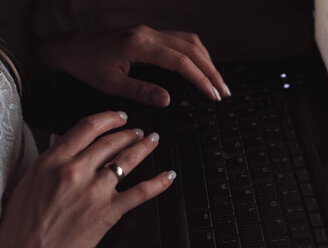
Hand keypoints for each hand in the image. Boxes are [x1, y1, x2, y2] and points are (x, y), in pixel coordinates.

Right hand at [0, 111, 174, 247]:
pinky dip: (159, 182)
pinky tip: (168, 176)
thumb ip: (50, 161)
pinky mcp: (108, 213)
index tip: (120, 116)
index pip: (87, 128)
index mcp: (51, 162)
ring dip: (145, 148)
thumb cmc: (19, 228)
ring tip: (153, 141)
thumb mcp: (28, 184)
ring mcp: (94, 192)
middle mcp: (74, 172)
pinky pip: (141, 192)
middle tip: (139, 131)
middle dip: (130, 133)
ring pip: (127, 160)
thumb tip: (62, 142)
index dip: (109, 118)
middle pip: (111, 142)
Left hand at [38, 25, 229, 106]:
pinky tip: (200, 67)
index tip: (213, 95)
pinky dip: (195, 54)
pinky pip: (180, 40)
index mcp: (140, 45)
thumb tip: (168, 100)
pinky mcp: (148, 34)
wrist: (67, 47)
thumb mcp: (111, 84)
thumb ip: (141, 91)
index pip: (181, 62)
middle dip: (211, 71)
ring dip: (207, 60)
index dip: (201, 79)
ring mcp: (149, 31)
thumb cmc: (86, 66)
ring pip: (189, 41)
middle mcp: (148, 34)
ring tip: (217, 82)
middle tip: (224, 92)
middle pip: (192, 49)